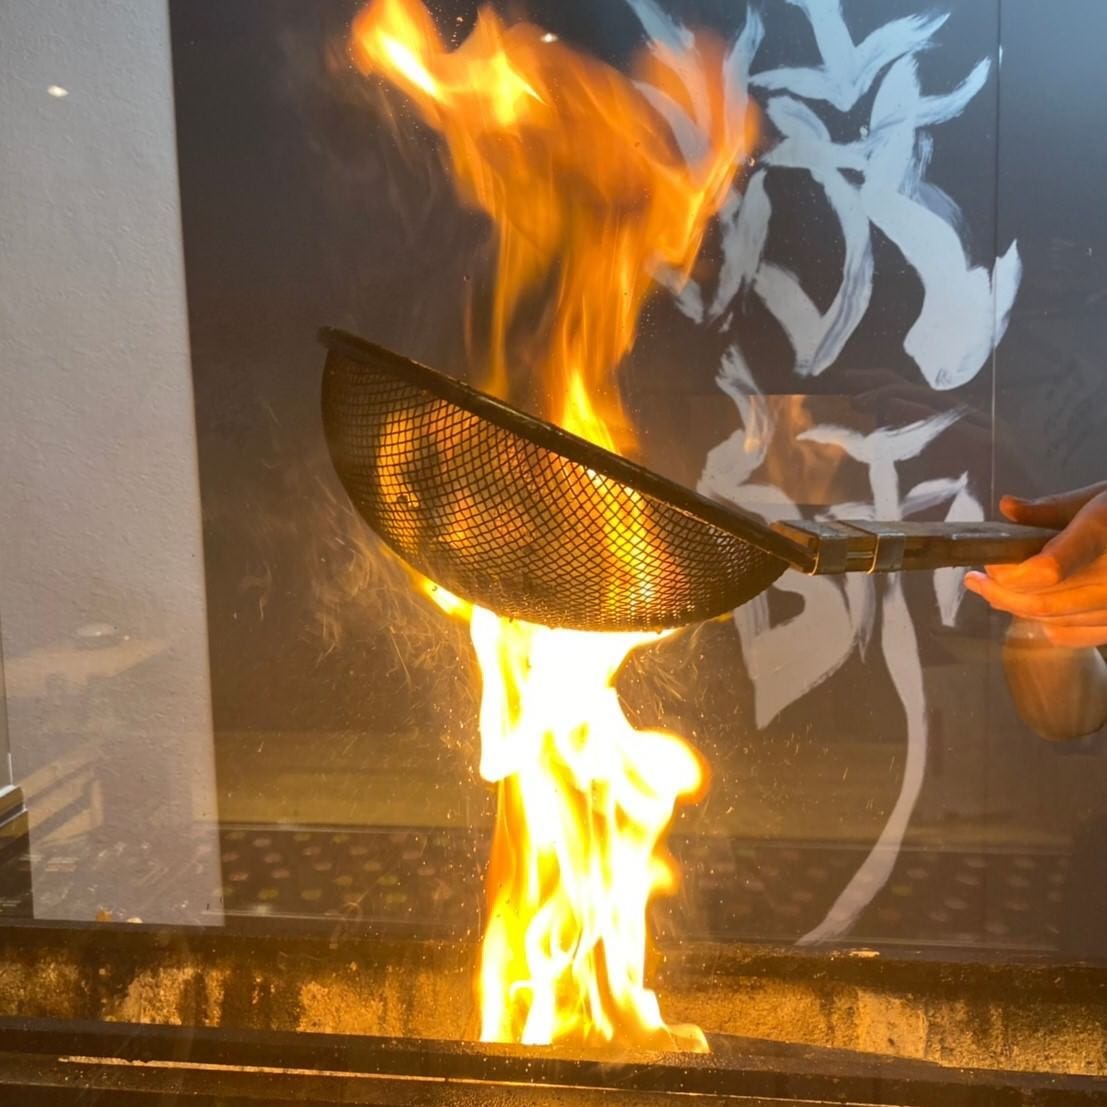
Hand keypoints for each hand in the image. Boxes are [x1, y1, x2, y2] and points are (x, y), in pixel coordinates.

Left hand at [965, 482, 1106, 646]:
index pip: (1048, 568)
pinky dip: (1048, 625)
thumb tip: (1007, 507)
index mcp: (1103, 532)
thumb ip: (1052, 508)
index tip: (987, 564)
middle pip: (1043, 599)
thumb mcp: (1101, 496)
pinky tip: (1032, 611)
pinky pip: (1077, 634)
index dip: (1010, 573)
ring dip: (1017, 609)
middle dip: (1000, 593)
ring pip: (1055, 619)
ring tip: (994, 593)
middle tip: (975, 581)